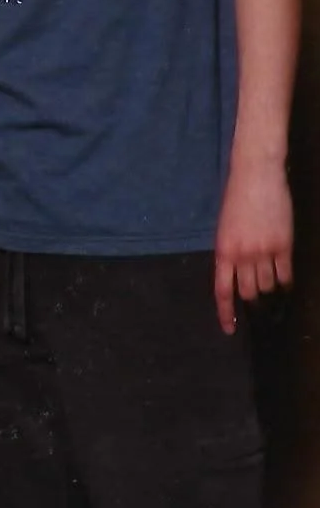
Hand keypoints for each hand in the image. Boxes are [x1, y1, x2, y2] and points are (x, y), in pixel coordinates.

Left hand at [214, 157, 293, 334]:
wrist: (256, 177)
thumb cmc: (236, 200)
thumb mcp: (224, 228)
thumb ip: (229, 252)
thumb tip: (236, 275)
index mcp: (223, 250)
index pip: (222, 290)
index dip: (226, 312)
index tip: (230, 329)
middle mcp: (243, 255)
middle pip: (248, 292)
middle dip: (251, 298)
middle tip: (256, 298)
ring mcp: (264, 251)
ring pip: (267, 285)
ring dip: (268, 286)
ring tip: (268, 278)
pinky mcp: (284, 245)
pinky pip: (285, 274)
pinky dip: (285, 280)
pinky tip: (284, 279)